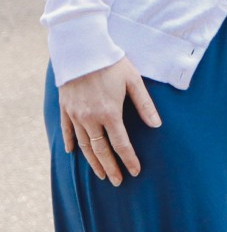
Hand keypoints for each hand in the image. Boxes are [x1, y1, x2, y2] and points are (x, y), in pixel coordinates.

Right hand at [58, 58, 161, 185]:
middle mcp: (90, 118)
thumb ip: (145, 104)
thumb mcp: (134, 81)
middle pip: (100, 150)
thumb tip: (157, 125)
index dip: (128, 159)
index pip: (121, 144)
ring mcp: (75, 115)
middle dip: (110, 167)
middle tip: (117, 181)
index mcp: (110, 113)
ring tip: (101, 173)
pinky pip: (67, 131)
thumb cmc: (112, 63)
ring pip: (83, 145)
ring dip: (92, 161)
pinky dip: (70, 143)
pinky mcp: (65, 108)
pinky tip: (73, 153)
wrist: (82, 50)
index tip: (135, 171)